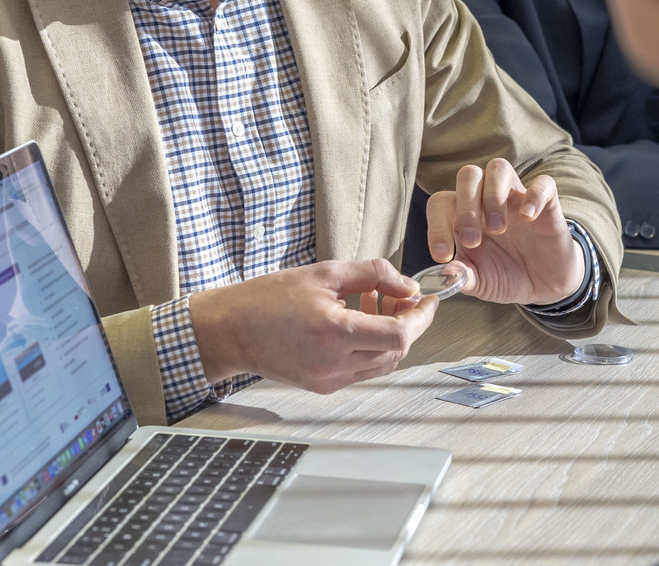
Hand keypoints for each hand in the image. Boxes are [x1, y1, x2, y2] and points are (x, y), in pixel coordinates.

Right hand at [188, 259, 436, 393]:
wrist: (230, 330)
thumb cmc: (268, 299)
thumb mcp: (324, 272)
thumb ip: (371, 274)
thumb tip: (406, 283)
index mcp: (335, 333)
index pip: (399, 334)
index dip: (421, 317)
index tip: (428, 299)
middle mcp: (334, 364)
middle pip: (396, 350)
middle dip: (408, 322)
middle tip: (401, 293)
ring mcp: (329, 380)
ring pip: (382, 363)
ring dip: (390, 334)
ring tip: (376, 301)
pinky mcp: (322, 386)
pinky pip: (362, 369)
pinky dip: (370, 346)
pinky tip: (358, 319)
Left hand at [426, 160, 584, 305]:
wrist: (543, 285)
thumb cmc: (506, 275)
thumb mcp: (481, 282)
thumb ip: (462, 276)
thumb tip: (443, 274)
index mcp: (465, 215)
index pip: (441, 202)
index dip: (436, 225)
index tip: (442, 255)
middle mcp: (487, 199)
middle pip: (468, 175)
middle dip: (466, 207)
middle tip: (472, 241)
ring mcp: (517, 197)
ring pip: (499, 168)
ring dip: (493, 196)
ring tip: (499, 229)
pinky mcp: (547, 204)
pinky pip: (543, 183)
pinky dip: (534, 196)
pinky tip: (527, 218)